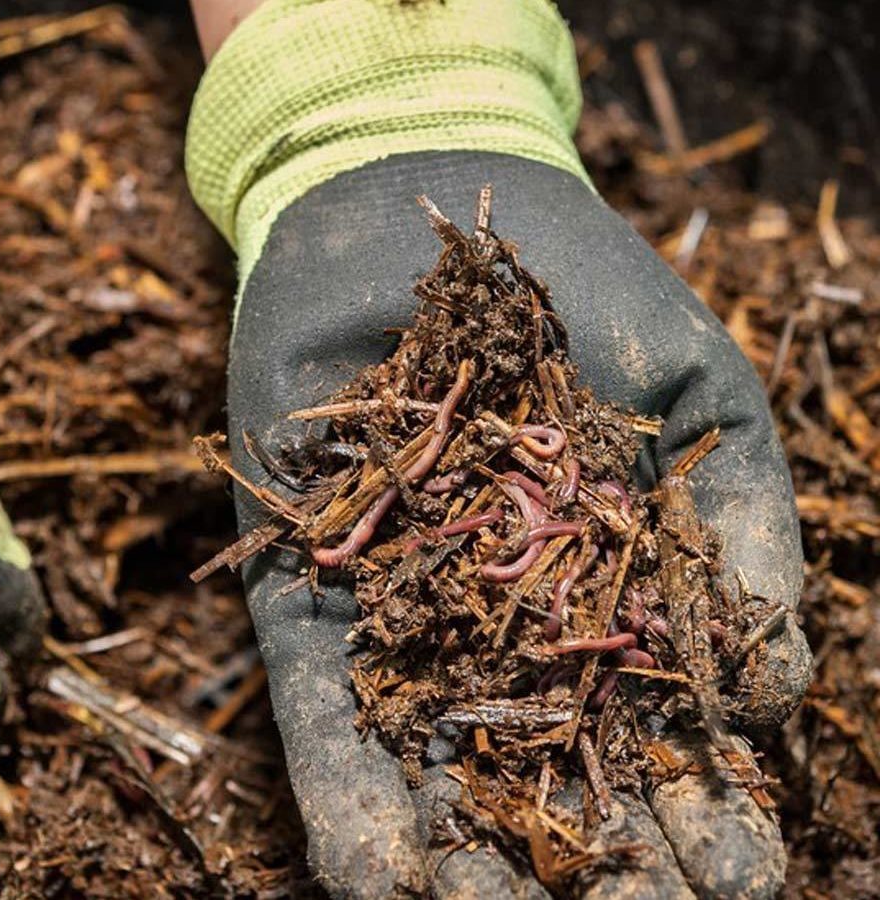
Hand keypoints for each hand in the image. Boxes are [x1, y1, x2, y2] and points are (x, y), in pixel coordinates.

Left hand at [224, 152, 810, 899]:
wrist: (415, 208)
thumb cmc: (579, 291)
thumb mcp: (697, 393)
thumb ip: (747, 524)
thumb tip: (779, 690)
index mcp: (609, 590)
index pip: (659, 728)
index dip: (699, 808)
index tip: (736, 878)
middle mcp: (505, 621)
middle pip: (551, 765)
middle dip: (592, 861)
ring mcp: (405, 611)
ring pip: (438, 760)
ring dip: (469, 856)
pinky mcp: (308, 588)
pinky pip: (326, 703)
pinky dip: (349, 788)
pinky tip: (374, 877)